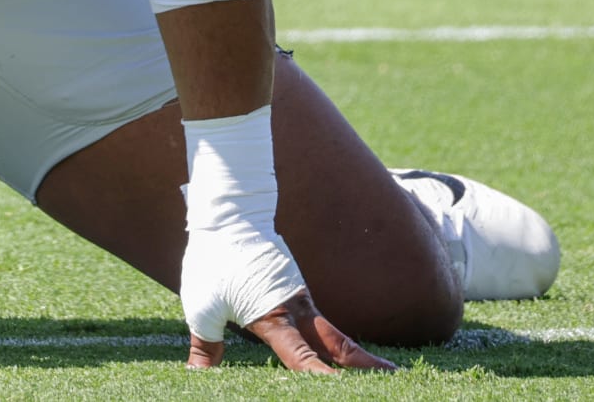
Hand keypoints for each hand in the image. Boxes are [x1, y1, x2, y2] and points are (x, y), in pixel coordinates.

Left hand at [180, 220, 392, 372]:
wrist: (230, 211)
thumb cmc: (214, 258)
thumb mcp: (202, 306)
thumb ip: (206, 347)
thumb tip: (197, 376)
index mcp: (275, 317)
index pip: (304, 358)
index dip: (323, 379)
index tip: (342, 392)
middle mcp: (297, 307)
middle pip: (338, 344)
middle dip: (365, 366)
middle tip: (397, 380)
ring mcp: (300, 295)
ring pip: (332, 331)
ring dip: (353, 354)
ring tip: (380, 373)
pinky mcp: (296, 286)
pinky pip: (318, 318)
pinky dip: (332, 338)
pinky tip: (336, 349)